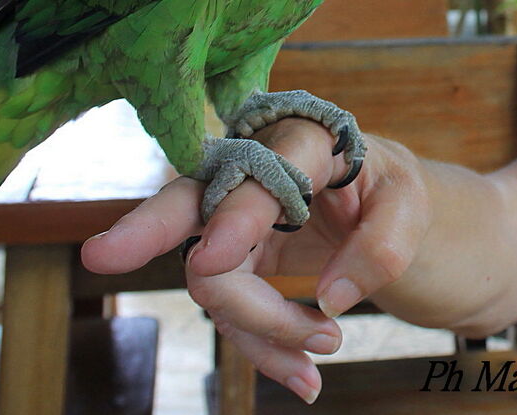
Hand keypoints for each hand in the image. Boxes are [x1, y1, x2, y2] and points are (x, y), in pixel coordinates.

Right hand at [81, 119, 431, 403]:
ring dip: (260, 328)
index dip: (236, 216)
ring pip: (213, 279)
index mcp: (303, 141)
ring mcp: (240, 218)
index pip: (260, 176)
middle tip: (102, 256)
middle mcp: (257, 172)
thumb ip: (382, 245)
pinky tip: (302, 376)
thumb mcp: (415, 209)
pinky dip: (261, 348)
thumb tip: (328, 299)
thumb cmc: (402, 195)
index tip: (214, 257)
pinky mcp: (240, 258)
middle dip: (145, 228)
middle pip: (190, 201)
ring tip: (323, 355)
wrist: (395, 217)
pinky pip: (231, 309)